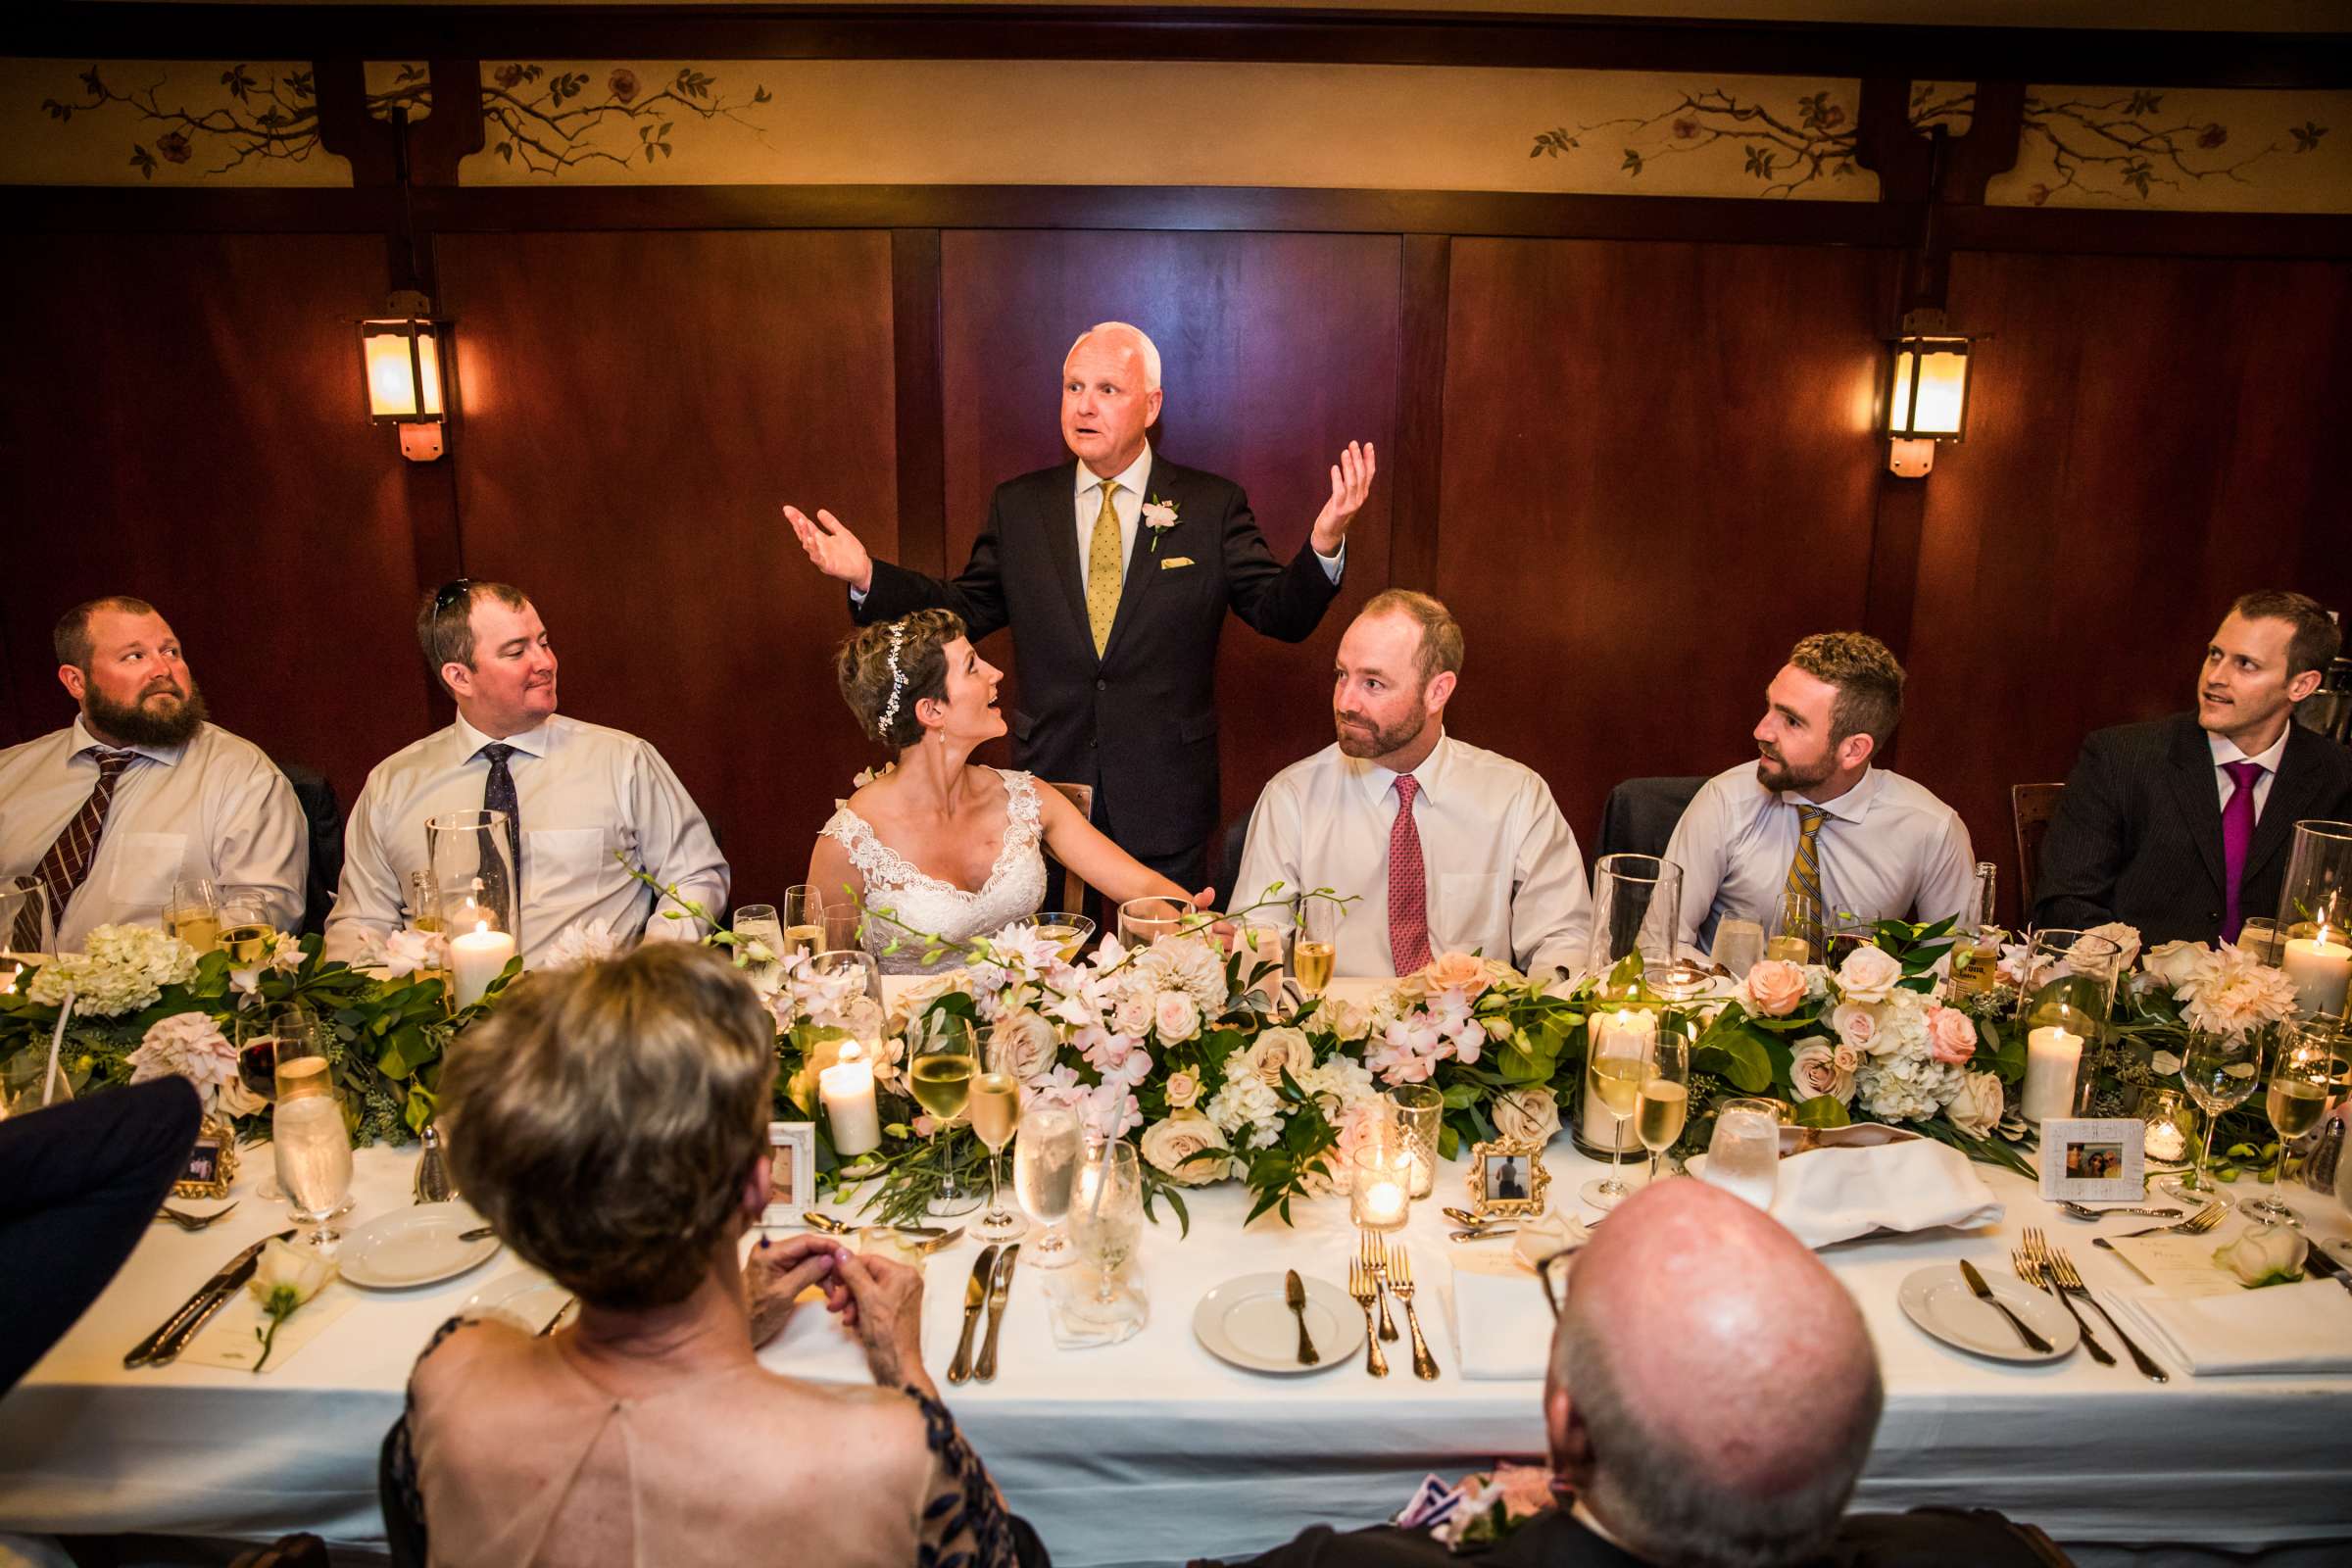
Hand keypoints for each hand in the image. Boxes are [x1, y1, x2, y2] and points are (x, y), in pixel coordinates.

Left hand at [745, 1234, 849, 1347]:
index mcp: (770, 1252)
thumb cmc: (755, 1315)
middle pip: (808, 1249)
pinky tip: (826, 1289)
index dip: (828, 1246)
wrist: (735, 1331)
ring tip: (834, 1289)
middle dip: (828, 1262)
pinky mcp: (778, 1272)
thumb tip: (830, 1259)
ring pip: (808, 1259)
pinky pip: (802, 1268)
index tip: (846, 1254)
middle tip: (842, 1277)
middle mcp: (771, 1251)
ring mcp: (774, 1261)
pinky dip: (815, 1277)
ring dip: (824, 1271)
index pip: (805, 1241)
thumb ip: (807, 1273)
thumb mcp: (784, 1294)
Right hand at [782, 505, 874, 594]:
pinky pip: (817, 558)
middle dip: (797, 523)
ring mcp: (821, 557)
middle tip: (790, 513)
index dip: (797, 517)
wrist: (863, 567)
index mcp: (821, 539)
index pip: (806, 526)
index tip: (787, 508)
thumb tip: (819, 511)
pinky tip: (810, 539)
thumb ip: (831, 523)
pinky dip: (813, 549)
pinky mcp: (827, 566)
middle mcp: (818, 547)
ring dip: (804, 533)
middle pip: (804, 534)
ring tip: (801, 521)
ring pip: (808, 545)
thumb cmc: (852, 552)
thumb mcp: (841, 532)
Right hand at [832, 1251, 931, 1394]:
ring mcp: (899, 1297)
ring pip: (865, 1291)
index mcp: (903, 1273)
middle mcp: (904, 1281)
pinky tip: (852, 1324)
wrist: (896, 1367)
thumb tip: (841, 1250)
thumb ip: (853, 1272)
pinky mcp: (892, 1312)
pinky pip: (870, 1303)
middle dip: (848, 1291)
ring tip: (844, 1318)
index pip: (868, 1260)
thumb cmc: (885, 1332)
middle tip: (833, 1305)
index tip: (831, 1281)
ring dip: (851, 1303)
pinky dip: (858, 1312)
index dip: (847, 1269)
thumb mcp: (866, 1298)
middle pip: (866, 1276)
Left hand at [1308, 441, 1376, 554]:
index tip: (1368, 445)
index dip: (1370, 459)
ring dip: (1349, 466)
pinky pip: (1339, 491)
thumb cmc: (1337, 510)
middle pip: (1361, 475)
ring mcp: (1351, 504)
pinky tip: (1334, 468)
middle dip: (1358, 458)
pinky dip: (1337, 479)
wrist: (1330, 532)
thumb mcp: (1346, 493)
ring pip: (1352, 481)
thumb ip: (1350, 481)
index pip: (1370, 473)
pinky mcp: (1339, 509)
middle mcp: (1360, 498)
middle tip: (1353, 444)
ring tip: (1345, 452)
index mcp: (1363, 493)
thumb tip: (1352, 462)